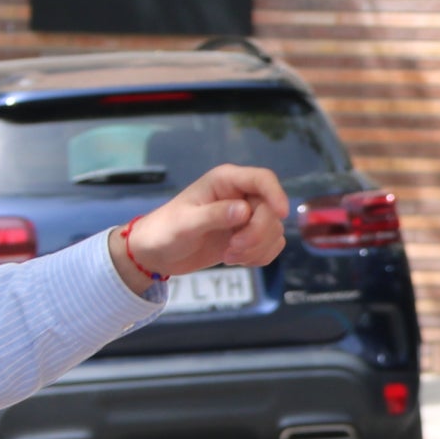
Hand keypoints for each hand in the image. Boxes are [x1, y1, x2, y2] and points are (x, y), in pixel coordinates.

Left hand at [119, 164, 287, 291]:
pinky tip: (237, 259)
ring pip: (274, 230)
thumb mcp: (186, 223)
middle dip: (257, 235)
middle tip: (232, 250)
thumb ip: (215, 216)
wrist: (157, 253)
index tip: (281, 214)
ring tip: (229, 256)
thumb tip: (245, 211)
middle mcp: (240, 195)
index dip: (276, 194)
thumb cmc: (165, 231)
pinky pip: (272, 245)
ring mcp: (246, 216)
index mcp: (225, 181)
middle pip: (271, 210)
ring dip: (257, 249)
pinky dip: (260, 257)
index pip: (262, 179)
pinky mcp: (248, 236)